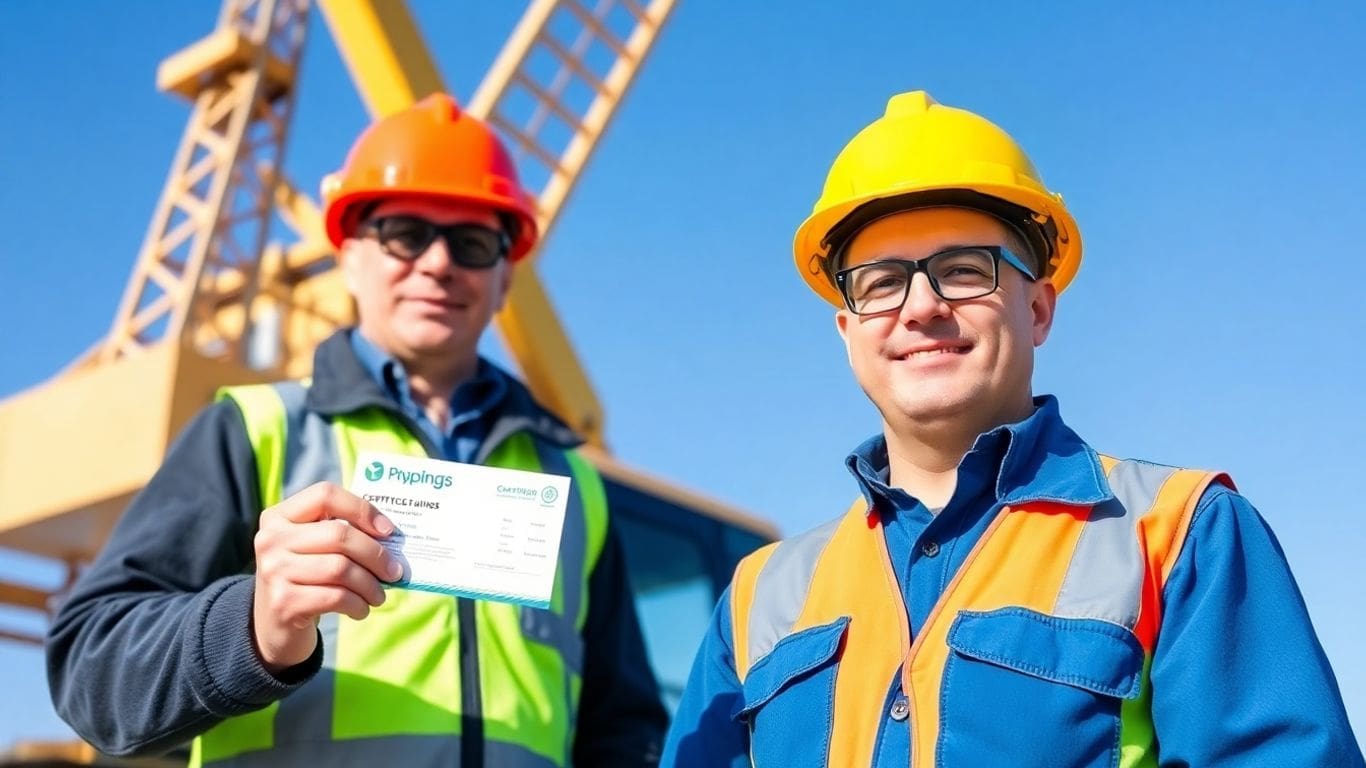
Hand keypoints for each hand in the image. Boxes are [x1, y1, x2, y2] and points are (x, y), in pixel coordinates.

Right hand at [251, 482, 401, 673]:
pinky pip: (336, 597)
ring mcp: (274, 570)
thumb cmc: (304, 578)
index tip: (387, 530)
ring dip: (370, 585)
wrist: (273, 625)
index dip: (361, 509)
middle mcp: (271, 539)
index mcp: (279, 516)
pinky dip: (358, 604)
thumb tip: (392, 538)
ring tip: (379, 595)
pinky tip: (361, 609)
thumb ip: (340, 535)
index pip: (325, 495)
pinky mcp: (283, 601)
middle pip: (339, 535)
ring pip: (341, 568)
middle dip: (376, 554)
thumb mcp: (312, 549)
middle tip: (395, 571)